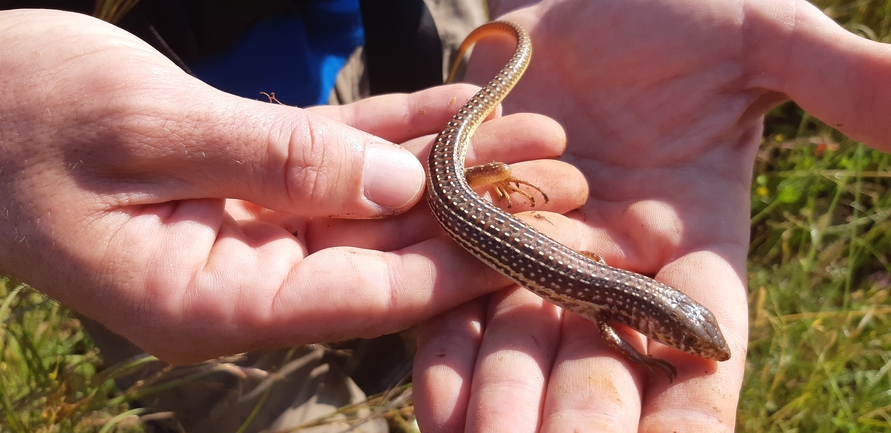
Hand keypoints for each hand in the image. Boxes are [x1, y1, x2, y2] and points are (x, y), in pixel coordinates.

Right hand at [0, 9, 584, 362]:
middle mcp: (243, 274)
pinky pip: (339, 153)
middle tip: (564, 185)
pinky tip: (460, 105)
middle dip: (473, 216)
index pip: (362, 294)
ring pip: (372, 198)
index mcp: (211, 298)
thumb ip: (272, 164)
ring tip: (536, 136)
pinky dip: (396, 130)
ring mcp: (249, 224)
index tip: (534, 244)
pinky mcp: (248, 170)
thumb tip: (394, 188)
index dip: (452, 268)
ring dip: (449, 166)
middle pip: (383, 251)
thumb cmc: (18, 112)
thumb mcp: (143, 133)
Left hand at [414, 0, 890, 430]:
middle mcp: (612, 270)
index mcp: (693, 246)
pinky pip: (455, 309)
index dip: (689, 417)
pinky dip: (448, 358)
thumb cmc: (678, 12)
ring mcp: (536, 257)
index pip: (699, 354)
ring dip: (505, 403)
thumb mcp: (765, 39)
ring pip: (521, 350)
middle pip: (600, 369)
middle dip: (581, 421)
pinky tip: (436, 410)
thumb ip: (841, 81)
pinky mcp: (472, 232)